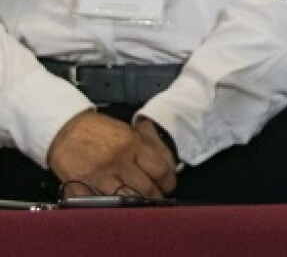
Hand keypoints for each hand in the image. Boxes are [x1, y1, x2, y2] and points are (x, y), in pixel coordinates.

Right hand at [47, 111, 176, 197]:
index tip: (168, 187)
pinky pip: (99, 204)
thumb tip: (170, 165)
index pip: (161, 170)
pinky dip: (108, 207)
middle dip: (154, 197)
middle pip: (146, 189)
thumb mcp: (131, 131)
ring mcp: (98, 175)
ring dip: (135, 205)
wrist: (65, 128)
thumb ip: (152, 146)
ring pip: (125, 199)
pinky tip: (113, 204)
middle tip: (155, 198)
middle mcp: (118, 160)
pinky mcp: (80, 187)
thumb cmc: (102, 130)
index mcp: (134, 144)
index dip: (169, 182)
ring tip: (138, 203)